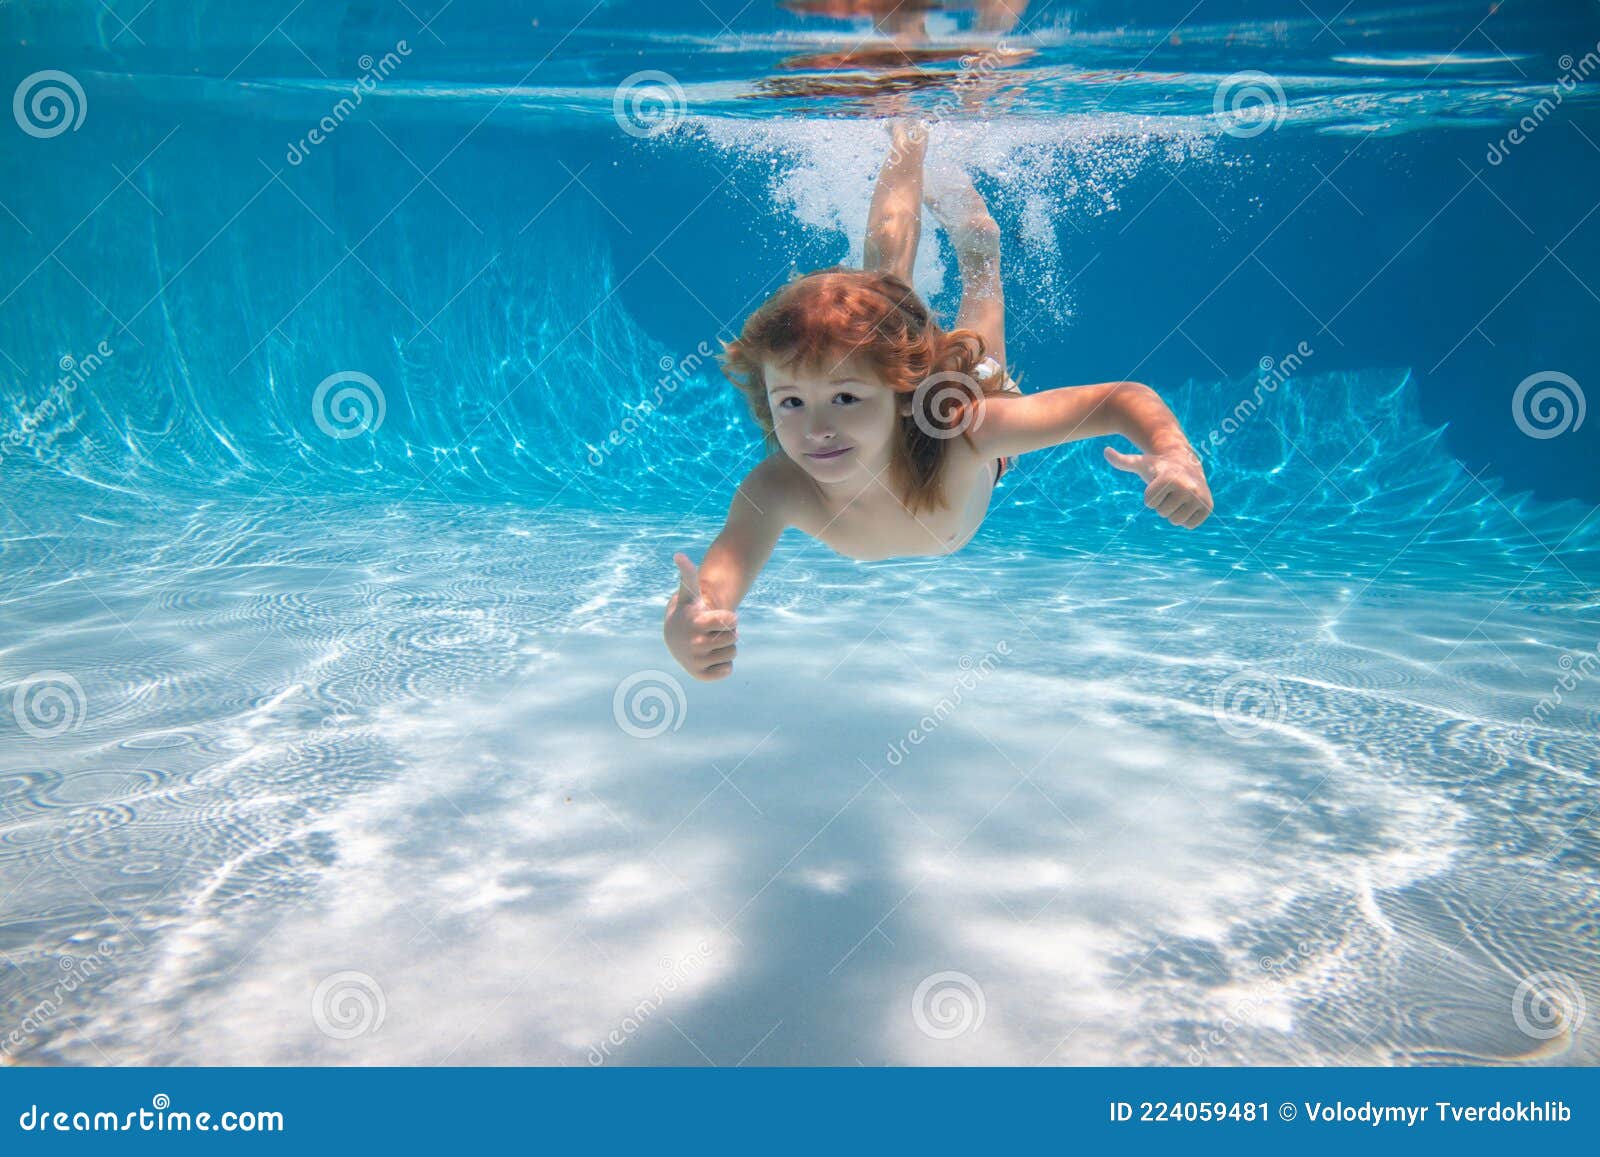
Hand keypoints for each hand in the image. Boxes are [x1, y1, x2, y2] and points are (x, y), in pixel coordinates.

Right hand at [663, 552, 739, 681]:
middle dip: (728, 633)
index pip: (732, 621)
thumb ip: (688, 574)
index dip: (729, 618)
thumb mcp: (689, 594)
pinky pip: (727, 670)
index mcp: (696, 623)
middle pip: (734, 638)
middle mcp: (695, 644)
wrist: (674, 638)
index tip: (717, 617)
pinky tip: (710, 656)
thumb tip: (678, 554)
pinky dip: (723, 664)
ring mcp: (697, 661)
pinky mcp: (700, 675)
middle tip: (712, 631)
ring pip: (732, 653)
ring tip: (710, 642)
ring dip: (726, 647)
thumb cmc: (688, 612)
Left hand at [1104, 443, 1213, 528]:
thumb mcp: (1141, 463)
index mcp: (1170, 478)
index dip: (1150, 496)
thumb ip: (1122, 461)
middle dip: (1162, 504)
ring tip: (1178, 497)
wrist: (1187, 463)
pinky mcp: (1208, 507)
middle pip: (1162, 513)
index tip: (1157, 484)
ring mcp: (1200, 497)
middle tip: (1169, 491)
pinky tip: (1187, 504)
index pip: (1149, 503)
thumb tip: (1105, 451)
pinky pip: (1190, 525)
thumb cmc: (1159, 466)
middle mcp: (1188, 487)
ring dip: (1173, 512)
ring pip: (1175, 521)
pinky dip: (1186, 518)